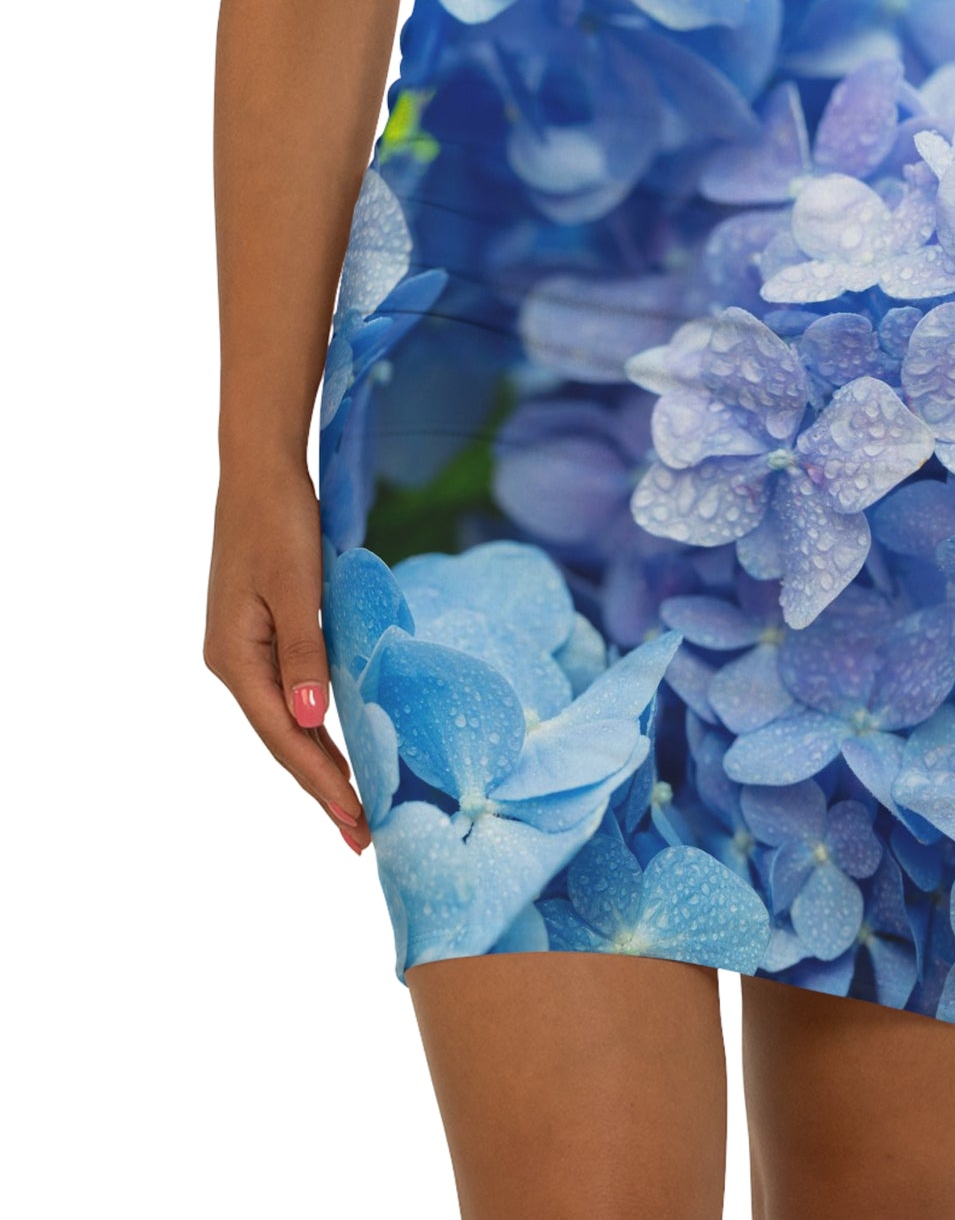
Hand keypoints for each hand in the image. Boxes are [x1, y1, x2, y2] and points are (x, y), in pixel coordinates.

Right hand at [203, 457, 368, 853]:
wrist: (261, 473)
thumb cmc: (280, 523)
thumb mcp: (296, 588)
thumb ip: (303, 655)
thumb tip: (309, 721)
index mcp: (235, 659)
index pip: (286, 738)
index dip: (323, 784)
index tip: (358, 824)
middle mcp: (234, 663)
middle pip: (284, 740)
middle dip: (324, 788)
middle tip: (364, 837)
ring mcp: (247, 651)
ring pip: (288, 722)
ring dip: (322, 763)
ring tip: (358, 807)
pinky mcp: (265, 635)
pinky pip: (292, 695)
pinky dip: (317, 726)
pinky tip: (340, 746)